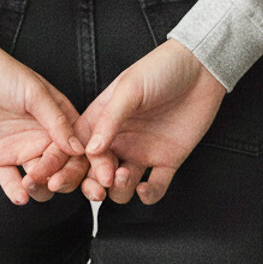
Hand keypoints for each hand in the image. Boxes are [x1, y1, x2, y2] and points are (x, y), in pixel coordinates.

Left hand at [0, 46, 87, 204]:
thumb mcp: (34, 92)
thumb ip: (56, 120)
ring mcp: (20, 148)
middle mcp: (42, 137)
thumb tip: (78, 148)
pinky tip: (19, 195)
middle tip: (51, 182)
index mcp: (58, 120)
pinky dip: (15, 192)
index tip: (75, 175)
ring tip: (30, 184)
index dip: (78, 165)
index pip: (76, 150)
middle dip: (61, 180)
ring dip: (39, 188)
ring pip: (39, 180)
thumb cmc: (1, 72)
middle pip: (61, 169)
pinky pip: (10, 181)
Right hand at [20, 40, 226, 204]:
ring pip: (121, 186)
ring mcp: (142, 151)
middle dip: (90, 185)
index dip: (68, 165)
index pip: (78, 149)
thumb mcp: (129, 89)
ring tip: (124, 175)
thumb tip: (89, 150)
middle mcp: (119, 139)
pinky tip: (145, 188)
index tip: (61, 178)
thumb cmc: (160, 68)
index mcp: (103, 120)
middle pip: (95, 173)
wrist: (201, 68)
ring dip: (119, 188)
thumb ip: (109, 119)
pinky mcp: (167, 160)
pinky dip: (148, 195)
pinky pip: (155, 187)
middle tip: (96, 188)